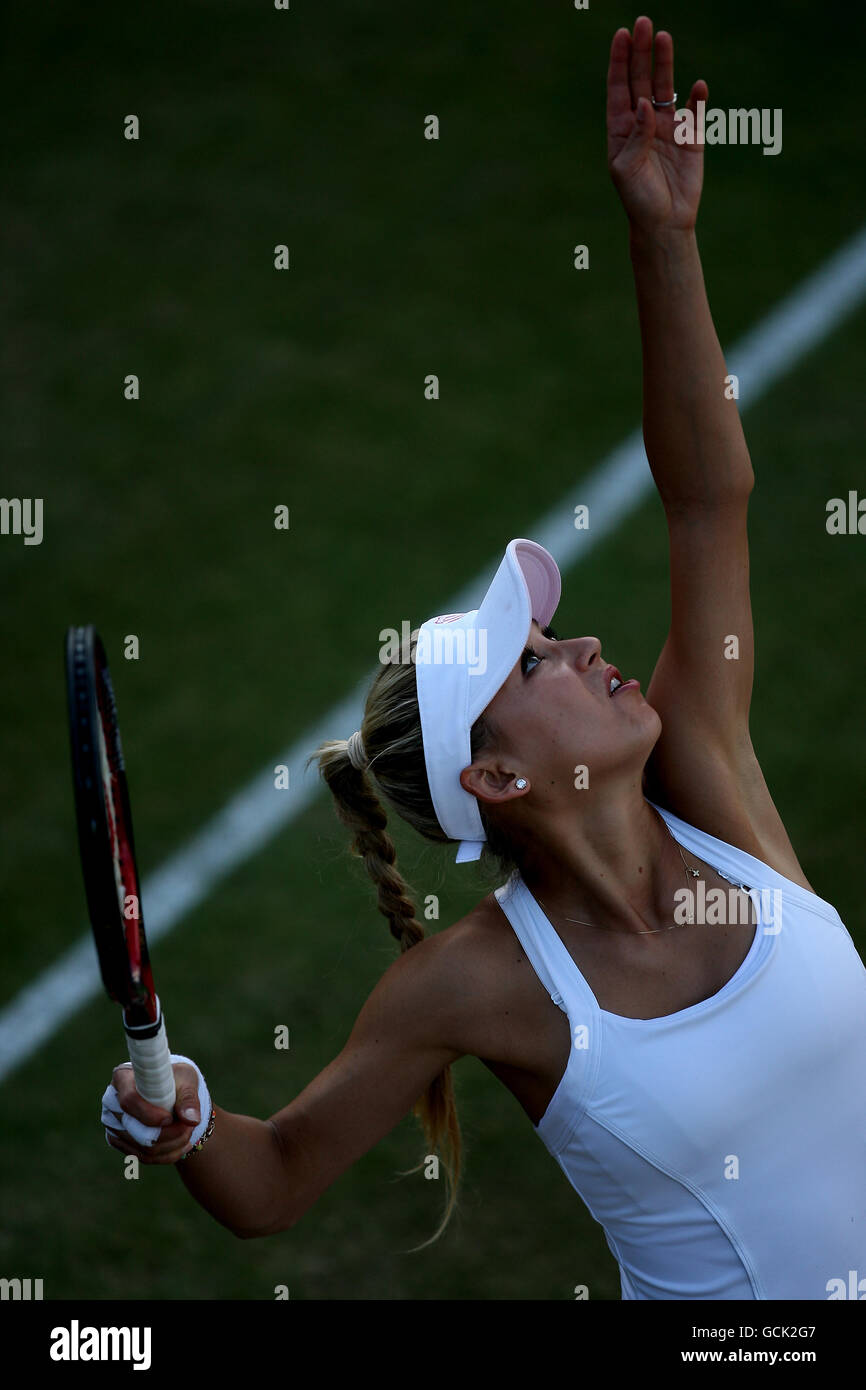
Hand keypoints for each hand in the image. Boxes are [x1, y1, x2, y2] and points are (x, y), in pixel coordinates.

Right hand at [103, 1060, 202, 1164]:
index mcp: (123, 1077)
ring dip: (172, 1145)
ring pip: (143, 1148)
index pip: (129, 1100)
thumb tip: (192, 1120)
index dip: (149, 1114)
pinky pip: (143, 1157)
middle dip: (169, 1133)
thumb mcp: (186, 1080)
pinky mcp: (118, 1141)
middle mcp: (111, 1101)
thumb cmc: (175, 1079)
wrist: (168, 1091)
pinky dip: (167, 1154)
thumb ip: (189, 1099)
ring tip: (189, 1132)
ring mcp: (113, 1124)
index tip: (170, 1118)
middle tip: (190, 1126)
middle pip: (136, 1130)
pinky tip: (183, 1144)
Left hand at [607, 16, 707, 235]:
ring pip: (667, 87)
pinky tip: (698, 86)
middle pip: (643, 78)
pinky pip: (695, 112)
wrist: (665, 224)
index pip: (620, 87)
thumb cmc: (638, 199)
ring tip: (663, 38)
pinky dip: (697, 98)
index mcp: (623, 128)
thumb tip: (646, 102)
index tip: (621, 35)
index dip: (620, 61)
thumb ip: (636, 135)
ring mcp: (668, 127)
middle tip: (643, 23)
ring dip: (665, 63)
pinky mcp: (692, 138)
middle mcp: (644, 122)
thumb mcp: (627, 169)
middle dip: (642, 52)